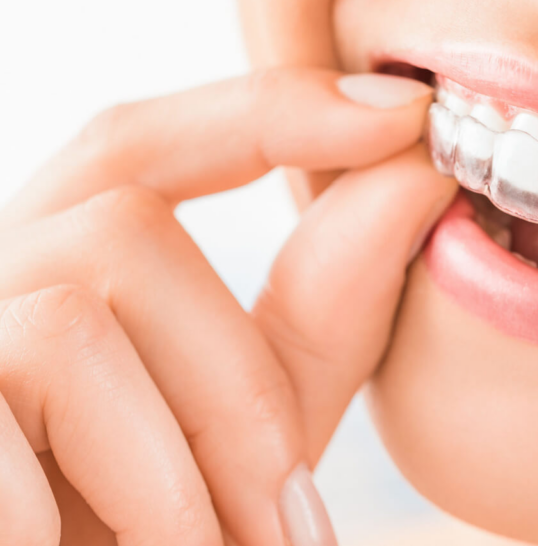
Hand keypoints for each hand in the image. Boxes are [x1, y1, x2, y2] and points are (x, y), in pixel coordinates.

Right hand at [0, 69, 455, 545]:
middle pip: (124, 228)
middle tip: (291, 528)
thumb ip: (327, 302)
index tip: (407, 115)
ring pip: (70, 322)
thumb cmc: (152, 531)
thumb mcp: (258, 416)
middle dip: (239, 390)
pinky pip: (8, 408)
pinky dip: (102, 510)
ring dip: (176, 474)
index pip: (142, 142)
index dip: (271, 110)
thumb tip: (420, 172)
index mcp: (55, 263)